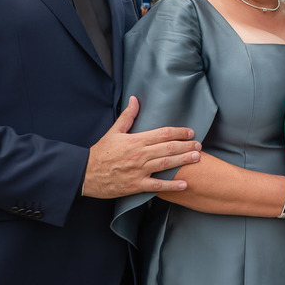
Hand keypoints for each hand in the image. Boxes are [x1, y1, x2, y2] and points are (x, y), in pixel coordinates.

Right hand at [81, 96, 201, 198]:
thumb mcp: (114, 132)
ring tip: (197, 157)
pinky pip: (158, 185)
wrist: (85, 174)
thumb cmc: (100, 153)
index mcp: (136, 140)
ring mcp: (139, 170)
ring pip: (166, 164)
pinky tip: (185, 184)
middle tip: (199, 145)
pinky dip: (172, 186)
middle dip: (186, 146)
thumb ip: (127, 116)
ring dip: (184, 160)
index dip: (179, 132)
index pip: (163, 133)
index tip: (190, 132)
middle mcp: (140, 155)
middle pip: (169, 148)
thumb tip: (135, 99)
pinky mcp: (136, 185)